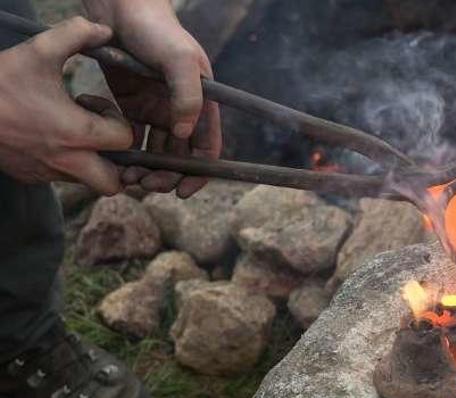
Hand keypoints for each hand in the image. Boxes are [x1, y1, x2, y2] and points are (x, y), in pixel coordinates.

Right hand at [0, 17, 131, 193]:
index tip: (93, 105)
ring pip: (87, 180)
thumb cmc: (0, 81)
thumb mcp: (39, 50)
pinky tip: (47, 135)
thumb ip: (76, 34)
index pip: (126, 141)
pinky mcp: (30, 176)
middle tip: (99, 135)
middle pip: (113, 182)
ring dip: (89, 160)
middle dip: (117, 162)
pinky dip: (63, 162)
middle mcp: (65, 161)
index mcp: (76, 133)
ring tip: (70, 131)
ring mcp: (46, 173)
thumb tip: (104, 31)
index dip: (118, 122)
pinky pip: (59, 177)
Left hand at [85, 0, 220, 197]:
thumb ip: (188, 95)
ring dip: (148, 169)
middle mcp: (183, 111)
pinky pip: (134, 138)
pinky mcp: (133, 107)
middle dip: (168, 176)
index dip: (199, 173)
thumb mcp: (180, 60)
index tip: (183, 190)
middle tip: (147, 184)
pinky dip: (128, 153)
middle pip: (181, 156)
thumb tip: (184, 132)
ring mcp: (158, 110)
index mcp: (203, 104)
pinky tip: (117, 160)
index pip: (207, 148)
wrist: (122, 9)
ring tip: (129, 177)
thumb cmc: (157, 31)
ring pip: (157, 152)